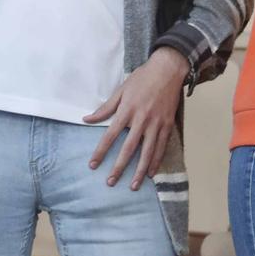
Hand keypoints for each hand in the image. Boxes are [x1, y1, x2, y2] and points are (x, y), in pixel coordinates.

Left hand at [84, 47, 188, 189]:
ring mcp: (156, 124)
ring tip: (132, 185)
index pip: (110, 135)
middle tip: (110, 182)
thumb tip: (87, 119)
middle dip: (119, 167)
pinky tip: (150, 173)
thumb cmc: (142, 78)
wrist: (167, 70)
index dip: (101, 151)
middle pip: (128, 149)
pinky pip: (161, 147)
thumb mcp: (121, 90)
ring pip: (147, 153)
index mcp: (127, 110)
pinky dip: (156, 161)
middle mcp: (142, 120)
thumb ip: (105, 108)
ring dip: (139, 171)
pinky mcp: (167, 125)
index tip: (93, 165)